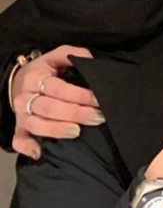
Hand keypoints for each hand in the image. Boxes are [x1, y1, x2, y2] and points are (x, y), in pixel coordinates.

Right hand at [11, 45, 102, 159]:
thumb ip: (74, 54)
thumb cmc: (44, 70)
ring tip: (77, 132)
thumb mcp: (57, 56)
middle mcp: (25, 98)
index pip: (58, 89)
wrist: (19, 81)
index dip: (79, 95)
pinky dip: (28, 148)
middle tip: (97, 117)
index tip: (98, 100)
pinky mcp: (19, 128)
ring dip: (57, 130)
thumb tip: (90, 60)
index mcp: (35, 78)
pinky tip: (41, 152)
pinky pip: (19, 140)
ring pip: (36, 125)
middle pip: (49, 108)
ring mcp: (21, 115)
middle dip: (75, 114)